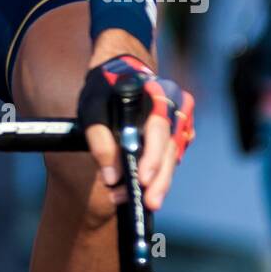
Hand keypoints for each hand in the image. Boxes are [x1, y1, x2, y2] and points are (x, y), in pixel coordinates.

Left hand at [79, 41, 194, 212]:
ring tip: (142, 200)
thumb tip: (111, 177)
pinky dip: (162, 171)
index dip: (152, 157)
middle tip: (149, 202)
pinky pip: (173, 155)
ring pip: (173, 155)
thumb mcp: (92, 109)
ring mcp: (178, 119)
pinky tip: (149, 186)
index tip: (141, 179)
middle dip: (160, 179)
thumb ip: (99, 141)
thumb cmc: (103, 89)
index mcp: (154, 94)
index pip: (157, 129)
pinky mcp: (177, 131)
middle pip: (170, 148)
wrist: (119, 69)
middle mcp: (172, 106)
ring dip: (159, 180)